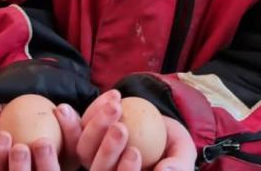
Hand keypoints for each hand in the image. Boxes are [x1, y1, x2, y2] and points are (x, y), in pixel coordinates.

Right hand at [0, 101, 83, 169]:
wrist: (42, 109)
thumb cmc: (14, 117)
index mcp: (7, 169)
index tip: (1, 137)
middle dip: (20, 170)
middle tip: (20, 148)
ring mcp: (52, 170)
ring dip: (47, 163)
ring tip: (42, 141)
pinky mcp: (75, 158)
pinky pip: (76, 153)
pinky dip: (71, 133)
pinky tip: (62, 111)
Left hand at [76, 91, 196, 170]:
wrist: (162, 127)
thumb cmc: (173, 148)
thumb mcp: (182, 155)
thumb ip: (177, 166)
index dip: (124, 170)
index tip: (135, 153)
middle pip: (97, 169)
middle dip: (108, 149)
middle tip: (121, 128)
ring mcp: (92, 157)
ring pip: (84, 149)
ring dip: (97, 125)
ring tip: (116, 106)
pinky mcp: (85, 136)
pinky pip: (78, 128)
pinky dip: (90, 109)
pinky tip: (111, 96)